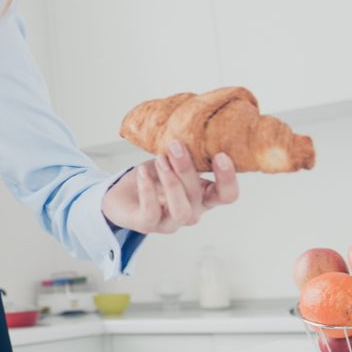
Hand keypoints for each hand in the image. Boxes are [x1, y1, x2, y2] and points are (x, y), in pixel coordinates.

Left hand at [101, 141, 238, 234]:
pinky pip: (151, 212)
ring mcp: (171, 222)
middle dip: (187, 169)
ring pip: (181, 211)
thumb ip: (187, 152)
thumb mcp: (172, 161)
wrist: (123, 195)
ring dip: (172, 183)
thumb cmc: (154, 177)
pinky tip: (142, 172)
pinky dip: (147, 191)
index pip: (227, 195)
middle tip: (175, 146)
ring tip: (160, 160)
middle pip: (198, 196)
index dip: (228, 179)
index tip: (221, 155)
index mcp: (204, 196)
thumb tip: (194, 125)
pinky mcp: (147, 225)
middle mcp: (192, 211)